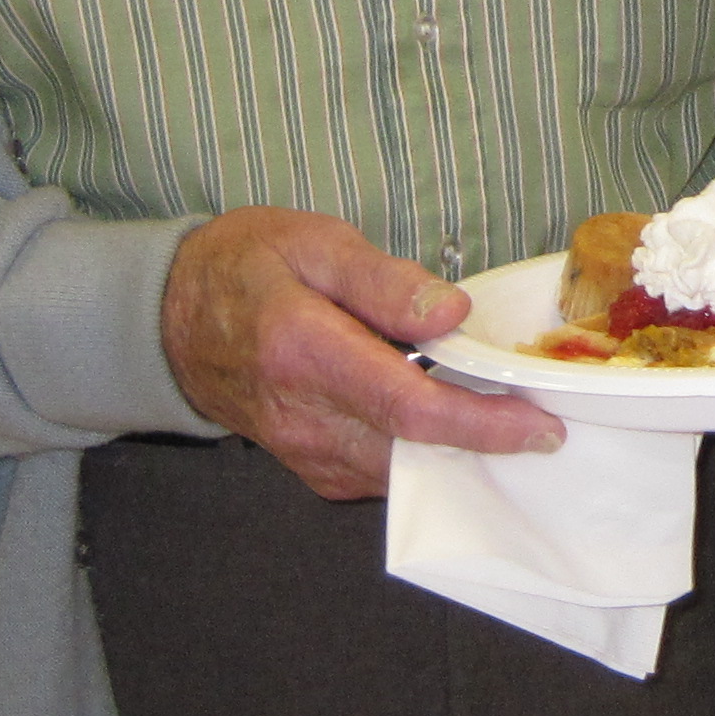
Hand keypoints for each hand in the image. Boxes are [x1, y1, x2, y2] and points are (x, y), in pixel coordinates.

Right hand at [160, 206, 562, 499]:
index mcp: (305, 351)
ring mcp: (304, 452)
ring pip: (403, 471)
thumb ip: (385, 281)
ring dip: (458, 450)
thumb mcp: (316, 243)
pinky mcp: (311, 468)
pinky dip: (424, 453)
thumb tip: (452, 315)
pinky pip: (382, 473)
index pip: (409, 409)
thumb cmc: (248, 266)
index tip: (541, 425)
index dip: (483, 424)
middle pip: (415, 451)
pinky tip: (449, 416)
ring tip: (501, 408)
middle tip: (542, 414)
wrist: (172, 318)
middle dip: (487, 442)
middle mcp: (304, 416)